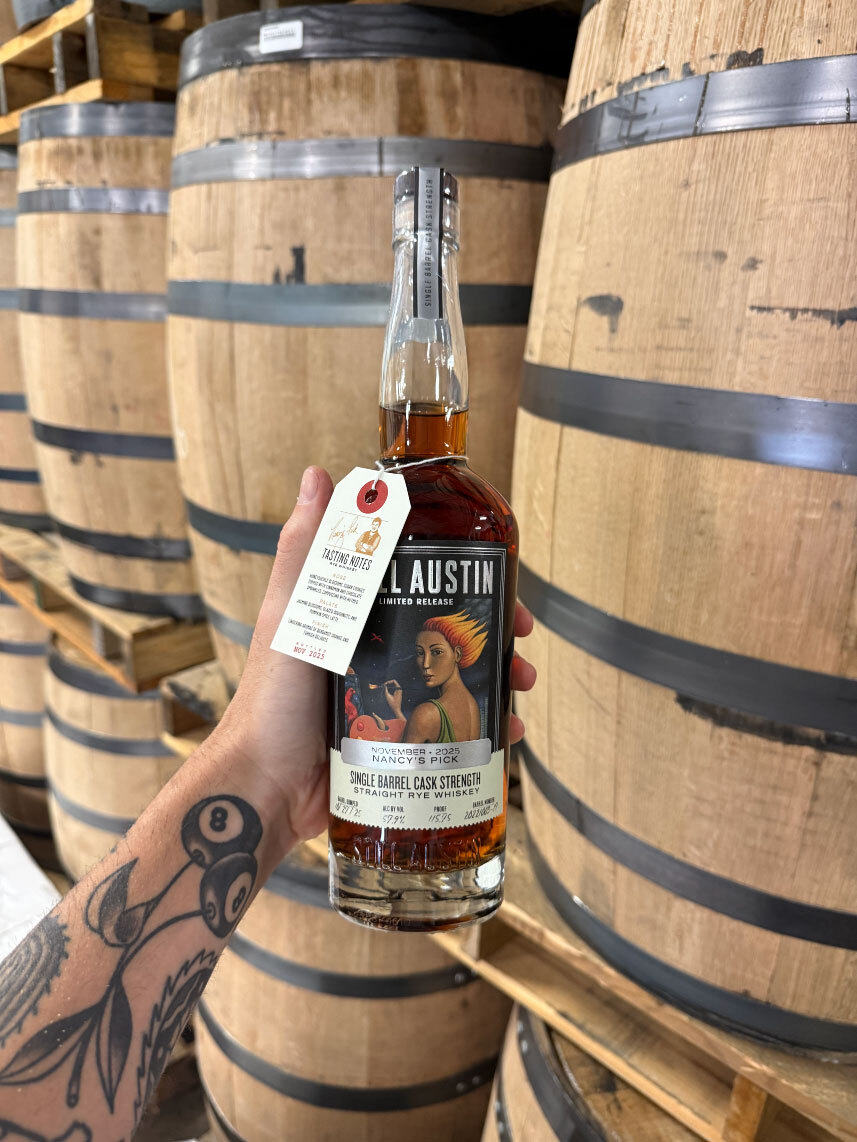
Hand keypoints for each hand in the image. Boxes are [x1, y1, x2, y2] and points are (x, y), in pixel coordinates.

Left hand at [214, 466, 537, 853]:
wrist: (266, 788)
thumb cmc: (271, 700)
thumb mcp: (291, 617)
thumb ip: (305, 553)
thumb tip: (318, 476)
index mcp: (353, 618)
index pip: (417, 583)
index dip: (459, 577)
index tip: (494, 575)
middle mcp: (374, 653)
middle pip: (446, 631)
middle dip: (490, 632)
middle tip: (520, 639)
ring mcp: (391, 699)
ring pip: (457, 678)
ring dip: (496, 677)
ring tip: (521, 685)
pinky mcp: (400, 743)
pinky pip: (451, 728)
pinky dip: (484, 727)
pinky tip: (507, 733)